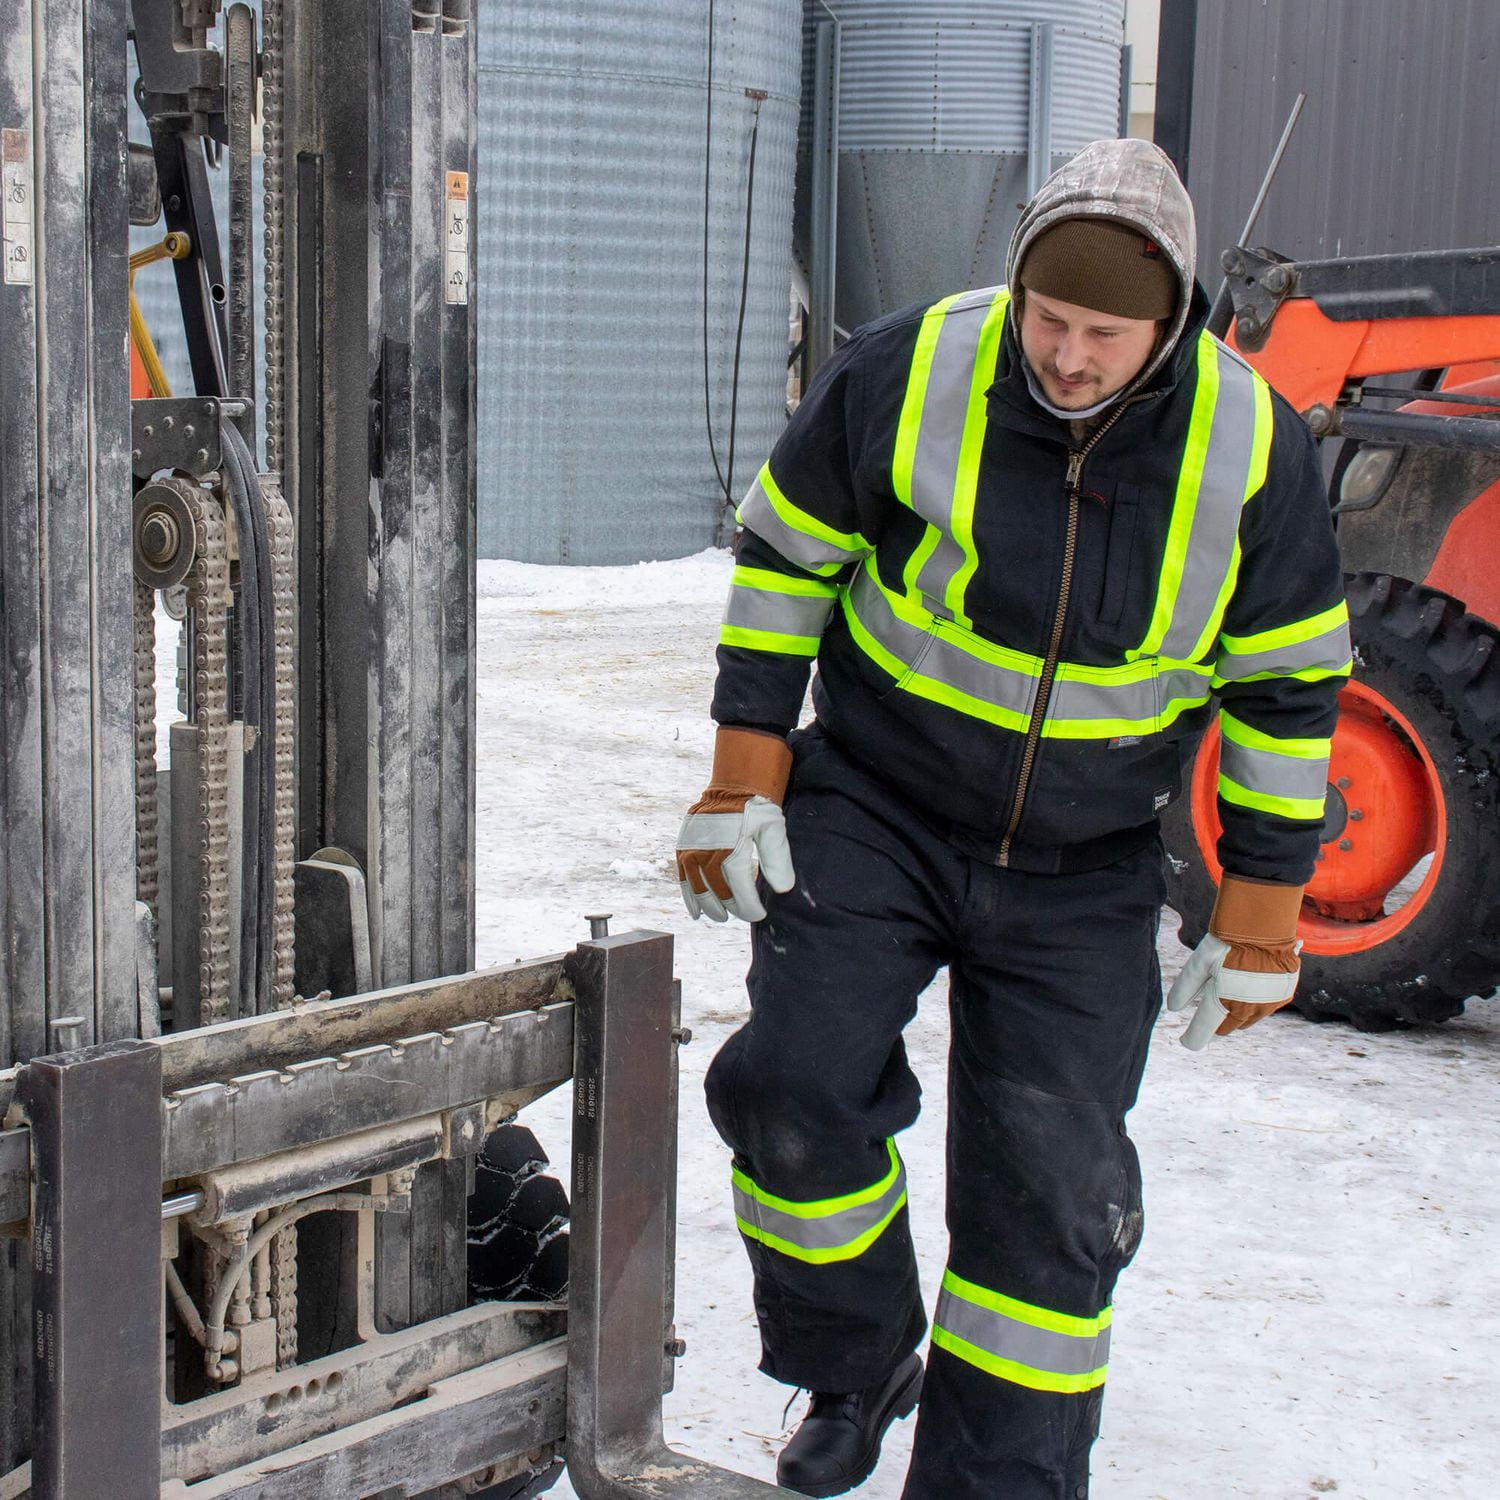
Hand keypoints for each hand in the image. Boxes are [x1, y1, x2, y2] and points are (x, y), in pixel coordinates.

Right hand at [675, 728, 795, 923]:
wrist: (732, 784)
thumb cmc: (757, 807)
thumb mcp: (774, 829)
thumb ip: (778, 860)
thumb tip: (783, 889)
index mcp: (730, 847)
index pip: (739, 888)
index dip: (749, 906)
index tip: (759, 914)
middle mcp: (706, 850)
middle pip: (717, 891)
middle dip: (730, 908)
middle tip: (741, 916)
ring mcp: (691, 848)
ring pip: (696, 887)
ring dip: (707, 906)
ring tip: (719, 917)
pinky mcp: (683, 846)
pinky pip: (682, 876)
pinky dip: (688, 895)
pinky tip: (695, 911)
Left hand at [1168, 875, 1303, 1049]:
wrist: (1266, 925)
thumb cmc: (1227, 941)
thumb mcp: (1199, 962)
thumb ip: (1185, 988)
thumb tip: (1174, 1009)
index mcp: (1221, 1002)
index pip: (1203, 1031)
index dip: (1192, 1038)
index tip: (1186, 1041)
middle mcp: (1246, 1010)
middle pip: (1225, 1027)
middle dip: (1215, 1022)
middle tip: (1208, 1007)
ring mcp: (1267, 1005)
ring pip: (1245, 1020)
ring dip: (1235, 1013)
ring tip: (1229, 991)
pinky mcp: (1282, 997)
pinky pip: (1264, 1009)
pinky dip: (1254, 1003)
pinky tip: (1250, 983)